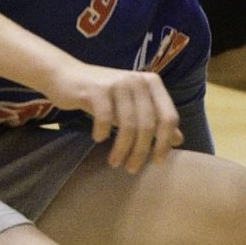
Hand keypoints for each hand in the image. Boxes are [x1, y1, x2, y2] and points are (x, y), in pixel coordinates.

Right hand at [47, 64, 180, 171]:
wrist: (66, 76)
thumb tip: (179, 139)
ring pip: (128, 125)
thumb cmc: (104, 95)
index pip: (169, 117)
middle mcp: (138, 80)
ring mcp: (118, 82)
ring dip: (122, 149)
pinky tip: (98, 139)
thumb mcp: (132, 106)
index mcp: (152, 84)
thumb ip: (155, 119)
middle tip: (131, 169)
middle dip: (141, 151)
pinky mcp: (96, 88)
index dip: (165, 143)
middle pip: (148, 125)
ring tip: (115, 162)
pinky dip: (102, 132)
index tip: (157, 162)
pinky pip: (105, 118)